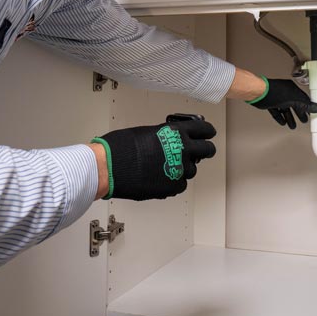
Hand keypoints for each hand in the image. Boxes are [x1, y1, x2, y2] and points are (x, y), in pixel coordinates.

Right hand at [92, 114, 216, 200]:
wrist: (108, 168)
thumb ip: (164, 136)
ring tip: (168, 166)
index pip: (203, 128)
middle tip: (200, 150)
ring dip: (184, 167)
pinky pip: (180, 184)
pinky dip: (173, 181)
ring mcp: (179, 170)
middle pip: (207, 150)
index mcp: (176, 132)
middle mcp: (182, 150)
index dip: (207, 131)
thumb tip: (169, 140)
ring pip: (193, 170)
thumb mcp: (146, 132)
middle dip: (204, 150)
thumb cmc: (120, 148)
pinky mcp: (172, 187)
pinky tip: (161, 177)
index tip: (208, 133)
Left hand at [246, 78, 316, 128]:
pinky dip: (280, 117)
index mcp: (292, 89)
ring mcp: (277, 98)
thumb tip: (316, 107)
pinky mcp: (269, 103)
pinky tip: (283, 122)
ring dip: (289, 118)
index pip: (303, 99)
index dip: (307, 107)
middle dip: (299, 114)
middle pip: (294, 105)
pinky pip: (276, 112)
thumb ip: (305, 105)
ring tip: (292, 125)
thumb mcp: (294, 100)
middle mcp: (285, 93)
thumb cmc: (274, 92)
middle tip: (303, 120)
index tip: (311, 113)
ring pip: (285, 109)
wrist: (258, 93)